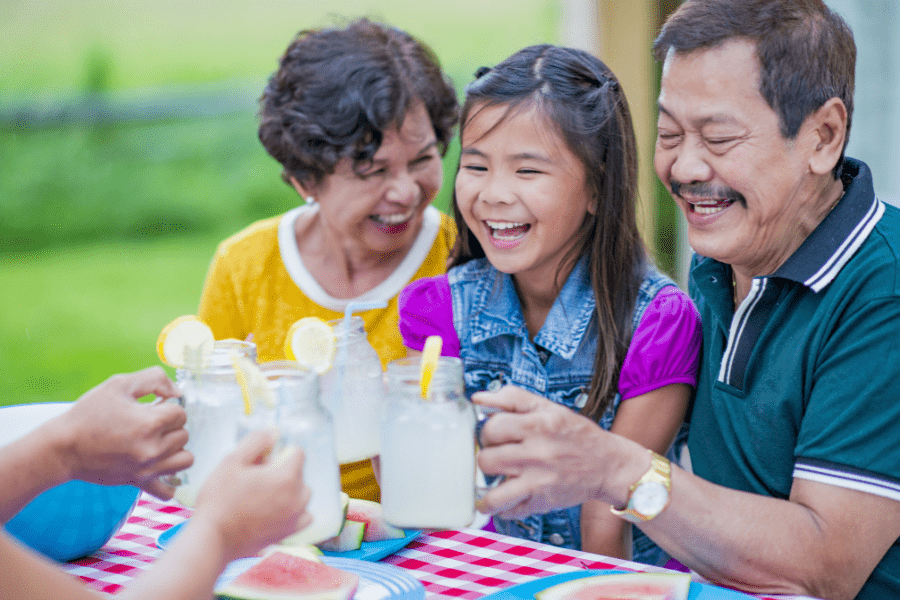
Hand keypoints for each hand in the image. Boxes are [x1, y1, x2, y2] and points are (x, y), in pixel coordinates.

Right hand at [53, 367, 191, 498]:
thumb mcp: (118, 384)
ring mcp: (147, 469)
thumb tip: (177, 391)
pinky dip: (170, 480)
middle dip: (170, 426)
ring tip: (158, 442)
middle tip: (149, 424)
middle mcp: (152, 449)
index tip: (152, 407)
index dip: (167, 406)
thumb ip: (154, 379)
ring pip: (185, 460)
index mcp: (149, 424)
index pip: (181, 413)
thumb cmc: (88, 414)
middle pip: (184, 435)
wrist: (62, 448)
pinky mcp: (139, 483)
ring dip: (176, 449)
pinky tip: (160, 466)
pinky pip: (169, 491)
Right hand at [193, 431, 310, 561]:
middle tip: (255, 479)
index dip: (278, 452)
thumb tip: (274, 431)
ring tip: (262, 495)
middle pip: (299, 472)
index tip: (261, 461)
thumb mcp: (232, 461)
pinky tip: (275, 510)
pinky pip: (303, 515)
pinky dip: (294, 510)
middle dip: (282, 470)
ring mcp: (295, 517)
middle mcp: (297, 497)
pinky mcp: (290, 533)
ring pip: (302, 493)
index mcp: (286, 476)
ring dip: (289, 489)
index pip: (297, 452)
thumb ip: (256, 442)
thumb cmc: (219, 499)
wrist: (213, 539)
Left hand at [473, 385, 612, 518]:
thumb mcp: (548, 407)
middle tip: (497, 456)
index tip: (495, 435)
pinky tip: (506, 497)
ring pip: (491, 495)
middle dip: (487, 457)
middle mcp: (537, 454)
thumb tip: (477, 399)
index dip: (488, 431)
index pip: (491, 428)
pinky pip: (508, 512)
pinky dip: (502, 507)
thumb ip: (512, 398)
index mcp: (537, 425)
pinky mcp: (542, 503)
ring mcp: (538, 482)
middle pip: (486, 460)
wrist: (609, 465)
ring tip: (493, 482)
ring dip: (486, 490)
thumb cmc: (576, 434)